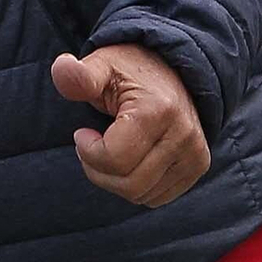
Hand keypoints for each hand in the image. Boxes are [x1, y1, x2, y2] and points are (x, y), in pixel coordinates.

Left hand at [51, 45, 209, 207]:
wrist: (170, 68)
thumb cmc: (128, 69)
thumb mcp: (101, 64)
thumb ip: (79, 74)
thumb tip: (63, 68)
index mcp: (158, 110)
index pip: (115, 159)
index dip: (88, 151)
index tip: (82, 133)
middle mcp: (183, 135)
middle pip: (130, 185)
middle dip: (98, 171)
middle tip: (91, 147)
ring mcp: (195, 153)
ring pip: (142, 195)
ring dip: (115, 180)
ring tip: (109, 150)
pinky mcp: (198, 166)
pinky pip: (157, 197)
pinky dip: (136, 185)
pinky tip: (129, 159)